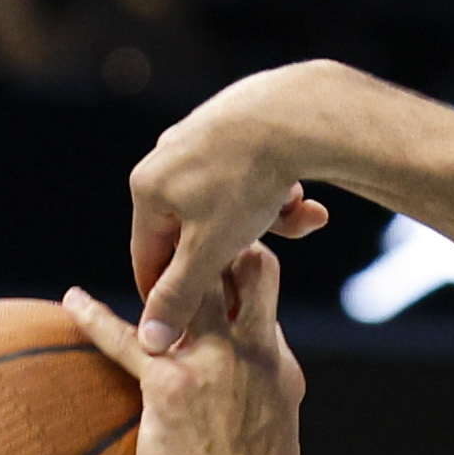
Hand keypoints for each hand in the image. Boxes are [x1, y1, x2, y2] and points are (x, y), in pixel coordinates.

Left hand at [65, 245, 304, 454]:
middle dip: (224, 252)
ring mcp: (213, 364)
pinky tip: (71, 301)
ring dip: (166, 273)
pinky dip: (94, 317)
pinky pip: (125, 337)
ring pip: (192, 288)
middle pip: (249, 272)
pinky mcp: (168, 384)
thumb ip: (272, 432)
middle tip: (191, 248)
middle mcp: (254, 356)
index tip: (218, 285)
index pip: (264, 310)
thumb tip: (271, 452)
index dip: (242, 292)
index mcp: (281, 373)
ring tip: (144, 259)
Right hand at [130, 64, 332, 345]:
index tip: (192, 326)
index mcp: (147, 189)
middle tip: (262, 267)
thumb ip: (181, 295)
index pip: (147, 257)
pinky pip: (253, 182)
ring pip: (233, 208)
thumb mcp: (210, 249)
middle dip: (236, 253)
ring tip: (300, 218)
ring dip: (269, 225)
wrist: (294, 114)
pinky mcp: (238, 131)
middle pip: (195, 231)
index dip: (169, 295)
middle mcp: (166, 161)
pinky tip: (306, 202)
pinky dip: (279, 199)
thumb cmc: (245, 182)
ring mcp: (200, 142)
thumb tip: (151, 340)